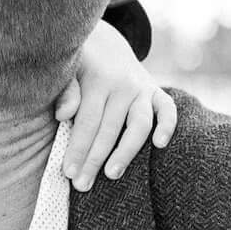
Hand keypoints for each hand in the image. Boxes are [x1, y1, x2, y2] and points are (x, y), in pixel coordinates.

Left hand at [55, 22, 176, 190]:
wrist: (104, 44)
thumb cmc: (79, 66)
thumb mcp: (68, 71)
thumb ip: (66, 92)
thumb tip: (63, 115)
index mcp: (97, 80)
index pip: (87, 121)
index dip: (78, 148)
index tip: (68, 173)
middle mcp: (123, 85)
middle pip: (109, 129)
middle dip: (95, 159)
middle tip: (83, 185)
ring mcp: (142, 88)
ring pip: (139, 124)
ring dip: (126, 151)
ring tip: (112, 174)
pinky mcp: (157, 92)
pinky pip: (167, 109)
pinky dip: (168, 125)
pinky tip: (159, 145)